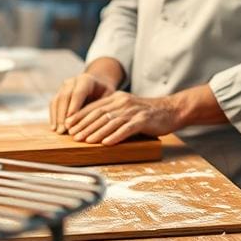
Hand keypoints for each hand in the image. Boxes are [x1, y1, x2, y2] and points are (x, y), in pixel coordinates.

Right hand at [50, 73, 116, 133]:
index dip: (74, 106)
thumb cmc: (106, 94)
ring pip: (57, 100)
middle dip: (63, 115)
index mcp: (86, 80)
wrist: (98, 85)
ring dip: (56, 117)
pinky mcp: (58, 93)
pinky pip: (53, 104)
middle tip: (63, 130)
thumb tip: (101, 121)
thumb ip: (103, 106)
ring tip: (58, 131)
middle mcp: (72, 82)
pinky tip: (54, 128)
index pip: (78, 92)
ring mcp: (63, 87)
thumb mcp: (109, 97)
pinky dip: (53, 116)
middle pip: (65, 97)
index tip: (70, 119)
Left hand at [65, 92, 179, 145]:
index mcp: (116, 98)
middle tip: (73, 136)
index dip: (80, 116)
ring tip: (86, 141)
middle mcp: (123, 102)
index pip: (94, 107)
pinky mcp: (143, 120)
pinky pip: (126, 129)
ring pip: (110, 122)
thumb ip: (112, 112)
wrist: (171, 110)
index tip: (68, 126)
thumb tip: (92, 124)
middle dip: (84, 126)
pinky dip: (115, 136)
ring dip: (96, 132)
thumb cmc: (147, 113)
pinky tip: (106, 143)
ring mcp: (133, 111)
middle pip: (99, 114)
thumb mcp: (127, 108)